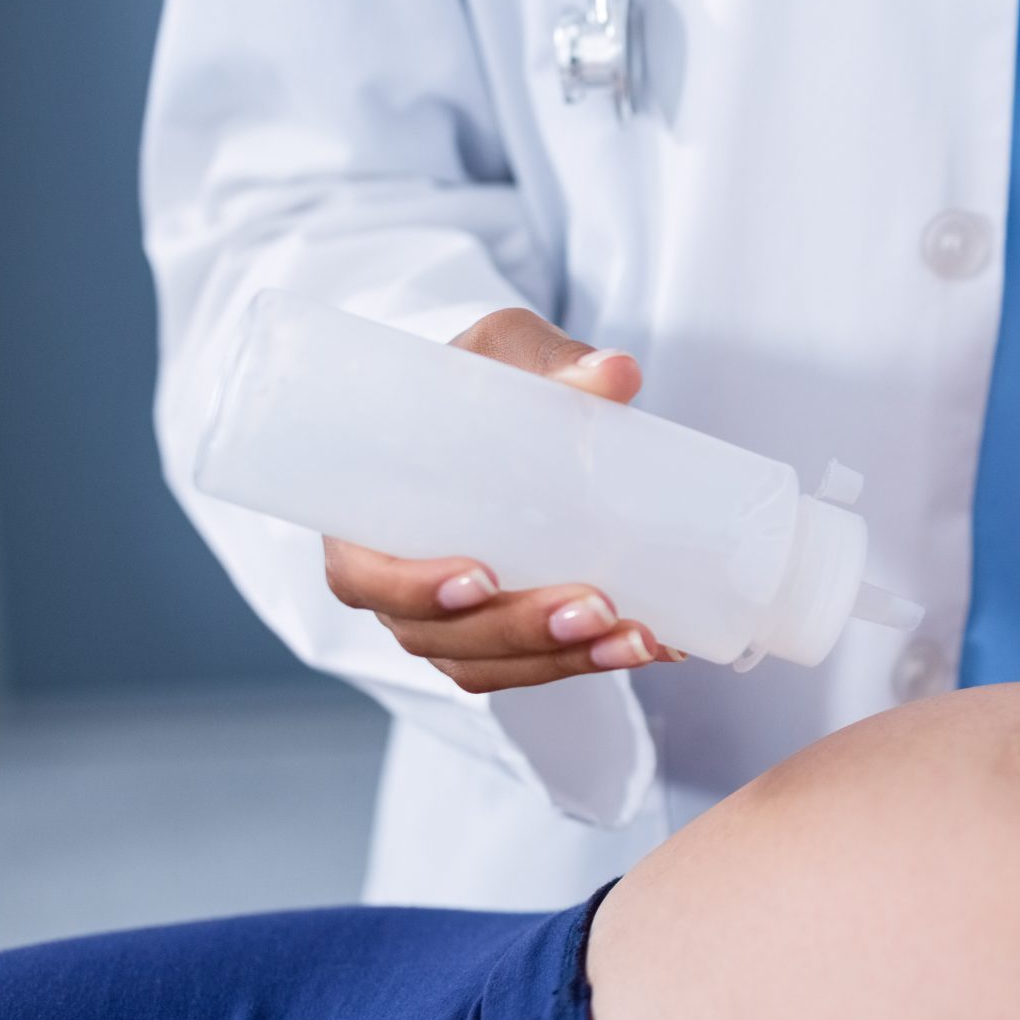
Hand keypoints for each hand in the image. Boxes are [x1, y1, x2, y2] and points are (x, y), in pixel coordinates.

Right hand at [320, 308, 675, 693]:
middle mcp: (395, 580)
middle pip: (439, 634)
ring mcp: (445, 619)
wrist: (505, 411)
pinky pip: (534, 666)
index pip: (363, 575)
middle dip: (521, 630)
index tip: (483, 578)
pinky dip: (593, 660)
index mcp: (368, 515)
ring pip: (490, 664)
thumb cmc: (479, 380)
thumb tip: (615, 372)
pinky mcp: (500, 634)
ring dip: (565, 658)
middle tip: (595, 609)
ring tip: (638, 639)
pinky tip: (656, 644)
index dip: (413, 589)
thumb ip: (551, 363)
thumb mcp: (504, 353)